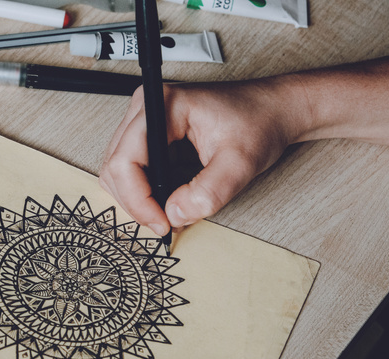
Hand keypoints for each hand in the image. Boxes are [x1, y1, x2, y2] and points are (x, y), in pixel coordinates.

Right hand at [99, 79, 301, 235]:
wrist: (273, 111)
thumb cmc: (259, 123)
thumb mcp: (241, 163)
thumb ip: (208, 192)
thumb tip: (174, 215)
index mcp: (164, 104)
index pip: (125, 160)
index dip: (138, 199)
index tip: (161, 223)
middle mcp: (146, 107)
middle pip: (115, 167)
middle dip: (137, 202)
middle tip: (165, 223)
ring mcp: (143, 119)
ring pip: (118, 171)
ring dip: (138, 199)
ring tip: (168, 213)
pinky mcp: (147, 133)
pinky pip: (129, 168)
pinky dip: (143, 191)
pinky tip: (167, 198)